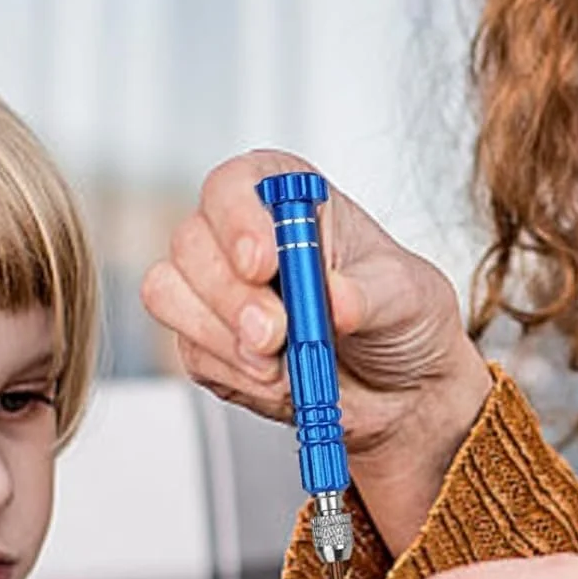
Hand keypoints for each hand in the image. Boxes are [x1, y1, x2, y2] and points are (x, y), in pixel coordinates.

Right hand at [140, 149, 492, 546]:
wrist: (402, 393)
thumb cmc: (402, 320)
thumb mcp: (407, 295)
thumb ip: (370, 293)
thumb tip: (335, 297)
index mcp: (288, 198)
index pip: (235, 185)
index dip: (238, 219)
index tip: (263, 262)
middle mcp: (241, 236)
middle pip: (192, 243)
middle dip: (231, 297)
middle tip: (276, 334)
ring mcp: (216, 290)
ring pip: (170, 294)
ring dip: (222, 337)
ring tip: (281, 365)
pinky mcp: (205, 344)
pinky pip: (188, 352)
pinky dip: (231, 373)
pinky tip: (275, 380)